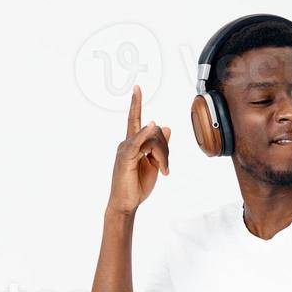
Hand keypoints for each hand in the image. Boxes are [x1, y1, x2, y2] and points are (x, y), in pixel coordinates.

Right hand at [106, 84, 170, 215]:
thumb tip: (167, 127)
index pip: (135, 119)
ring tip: (161, 171)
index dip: (136, 103)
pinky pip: (138, 143)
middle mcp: (127, 143)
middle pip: (154, 132)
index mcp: (132, 143)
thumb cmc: (137, 185)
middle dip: (165, 150)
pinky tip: (151, 125)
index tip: (137, 88)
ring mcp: (125, 149)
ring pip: (152, 139)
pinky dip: (144, 134)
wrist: (126, 203)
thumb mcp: (154, 163)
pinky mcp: (126, 158)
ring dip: (162, 156)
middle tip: (165, 169)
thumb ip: (160, 146)